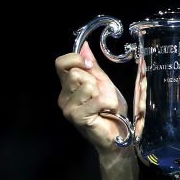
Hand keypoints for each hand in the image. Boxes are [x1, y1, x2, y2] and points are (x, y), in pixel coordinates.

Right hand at [55, 41, 131, 155]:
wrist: (118, 133)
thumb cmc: (111, 110)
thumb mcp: (103, 83)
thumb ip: (93, 67)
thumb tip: (84, 46)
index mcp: (68, 86)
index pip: (61, 63)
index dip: (76, 59)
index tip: (90, 65)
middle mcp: (64, 96)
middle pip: (76, 73)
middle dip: (95, 81)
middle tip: (101, 95)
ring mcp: (68, 107)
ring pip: (87, 85)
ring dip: (103, 94)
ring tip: (104, 105)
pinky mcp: (77, 117)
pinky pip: (96, 99)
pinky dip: (108, 103)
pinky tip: (107, 111)